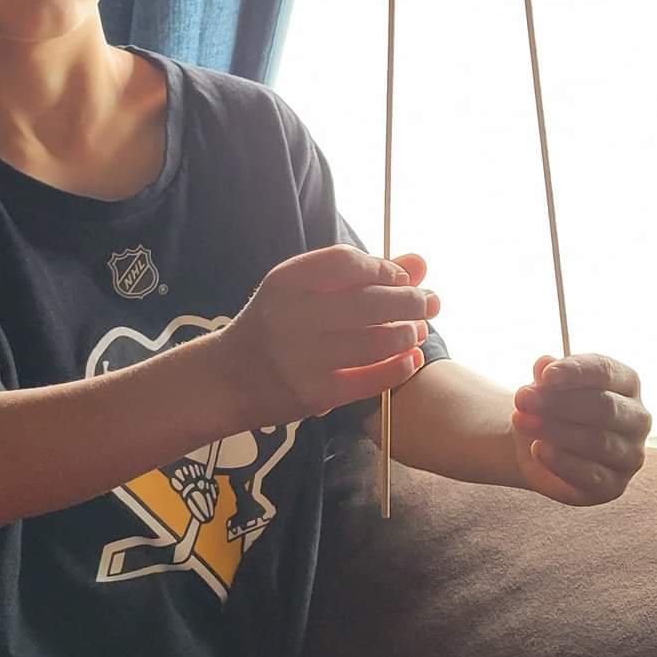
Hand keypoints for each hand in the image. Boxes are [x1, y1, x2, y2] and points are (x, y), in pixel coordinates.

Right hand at [220, 244, 439, 426]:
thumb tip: (420, 263)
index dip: (383, 268)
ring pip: (373, 342)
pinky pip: (368, 380)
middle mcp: (291, 316)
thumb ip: (361, 275)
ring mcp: (301, 357)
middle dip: (409, 301)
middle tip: (430, 302)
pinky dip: (398, 368)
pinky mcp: (313, 394)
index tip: (401, 278)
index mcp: (286, 281)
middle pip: (367, 302)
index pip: (346, 262)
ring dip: (406, 334)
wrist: (226, 379)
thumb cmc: (274, 325)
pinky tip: (411, 359)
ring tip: (417, 331)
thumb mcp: (305, 291)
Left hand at [511, 352, 651, 506]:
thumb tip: (544, 364)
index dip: (575, 371)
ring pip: (599, 441)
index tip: (545, 375)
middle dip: (560, 403)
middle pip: (605, 406)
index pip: (605, 371)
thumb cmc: (550, 408)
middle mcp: (637, 418)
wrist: (536, 447)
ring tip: (522, 421)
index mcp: (626, 383)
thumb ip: (547, 375)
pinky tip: (538, 449)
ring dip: (556, 431)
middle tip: (523, 400)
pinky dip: (562, 461)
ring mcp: (630, 454)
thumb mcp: (545, 387)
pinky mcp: (615, 486)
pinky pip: (592, 475)